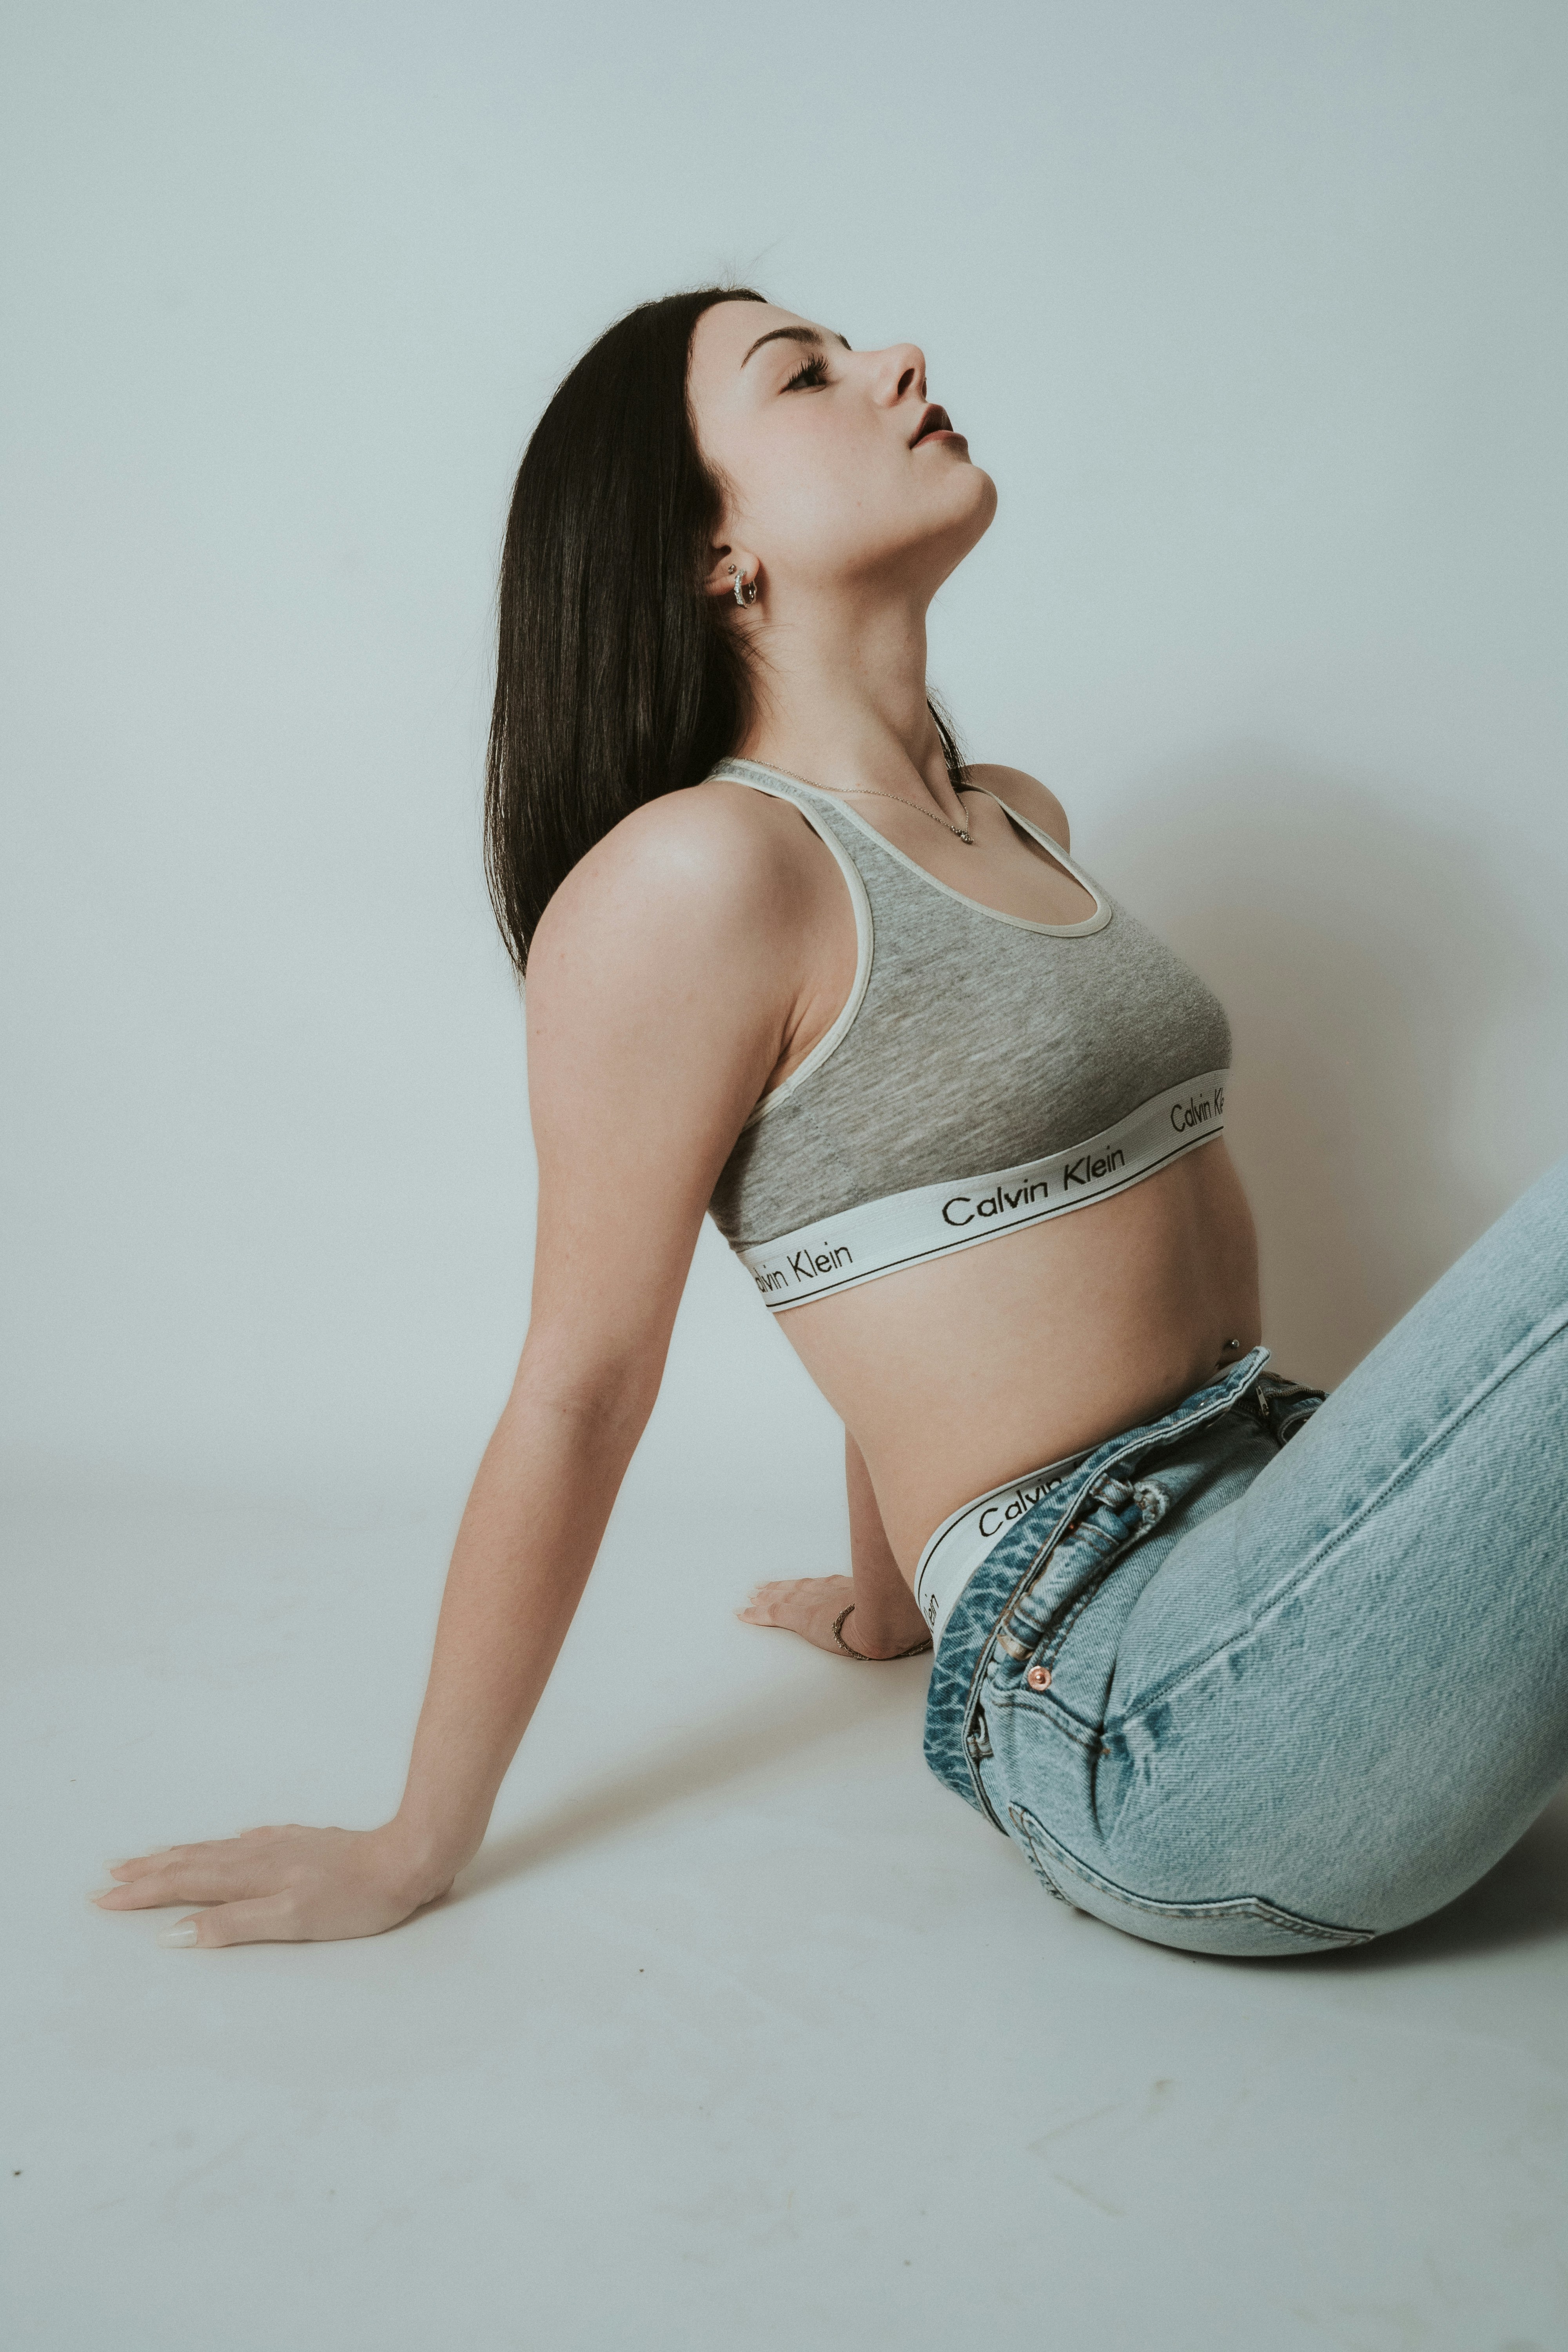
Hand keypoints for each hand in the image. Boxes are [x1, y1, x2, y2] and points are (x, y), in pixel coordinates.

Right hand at [88, 1821, 457, 1948]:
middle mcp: (261, 1855)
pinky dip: (227, 1845)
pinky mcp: (307, 1843)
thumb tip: (174, 1933)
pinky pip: (251, 1841)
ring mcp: (284, 1845)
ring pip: (218, 1850)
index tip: (103, 1897)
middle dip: (149, 1871)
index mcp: (252, 1876)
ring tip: (152, 1857)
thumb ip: (232, 1925)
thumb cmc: (355, 1899)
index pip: (183, 1883)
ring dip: (179, 1855)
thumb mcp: (291, 1921)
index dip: (143, 1892)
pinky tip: (232, 1842)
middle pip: (193, 1861)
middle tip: (110, 1875)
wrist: (409, 1857)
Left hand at [738, 1575, 930, 1659]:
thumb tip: (921, 1615)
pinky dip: (757, 1613)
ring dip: (768, 1597)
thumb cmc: (899, 1613)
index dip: (810, 1585)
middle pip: (800, 1588)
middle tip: (764, 1586)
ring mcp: (815, 1602)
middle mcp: (829, 1590)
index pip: (824, 1586)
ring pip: (784, 1597)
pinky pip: (774, 1615)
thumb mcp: (901, 1603)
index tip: (799, 1585)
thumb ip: (901, 1605)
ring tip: (753, 1596)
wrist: (889, 1619)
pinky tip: (743, 1612)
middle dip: (783, 1587)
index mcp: (852, 1589)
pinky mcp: (802, 1617)